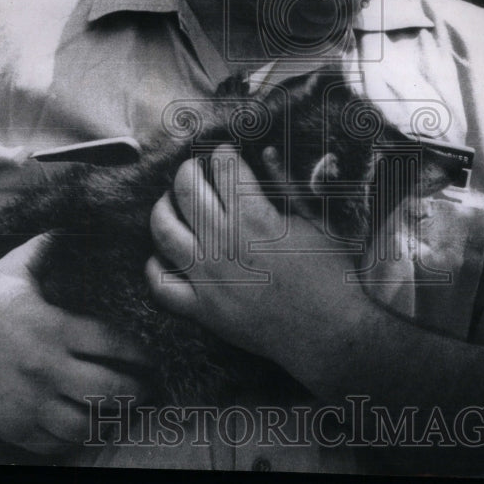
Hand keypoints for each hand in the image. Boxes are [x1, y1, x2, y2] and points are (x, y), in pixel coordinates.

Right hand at [0, 234, 149, 454]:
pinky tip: (90, 423)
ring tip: (126, 409)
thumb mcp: (17, 266)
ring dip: (111, 418)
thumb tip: (83, 219)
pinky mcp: (13, 427)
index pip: (112, 343)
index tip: (153, 354)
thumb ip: (52, 244)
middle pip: (107, 389)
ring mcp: (28, 402)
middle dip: (137, 390)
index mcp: (51, 327)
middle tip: (150, 386)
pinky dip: (78, 437)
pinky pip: (57, 442)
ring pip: (85, 423)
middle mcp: (44, 368)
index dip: (140, 352)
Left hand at [147, 145, 368, 373]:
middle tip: (198, 170)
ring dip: (164, 207)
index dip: (224, 153)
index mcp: (255, 217)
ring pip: (163, 230)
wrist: (327, 333)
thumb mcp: (316, 220)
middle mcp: (224, 243)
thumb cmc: (328, 273)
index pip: (224, 166)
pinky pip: (160, 283)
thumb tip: (266, 150)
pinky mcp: (201, 309)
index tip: (227, 154)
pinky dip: (155, 264)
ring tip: (173, 202)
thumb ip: (288, 183)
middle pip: (186, 188)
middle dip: (190, 169)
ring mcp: (208, 277)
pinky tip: (166, 252)